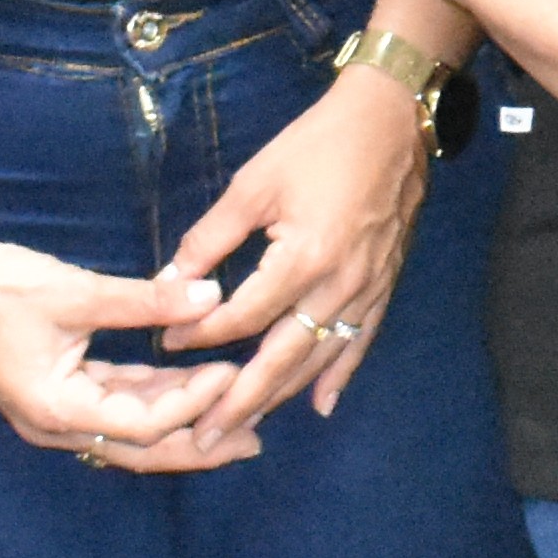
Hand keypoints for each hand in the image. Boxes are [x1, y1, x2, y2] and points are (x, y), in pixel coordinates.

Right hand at [0, 227, 254, 471]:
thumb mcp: (76, 291)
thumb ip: (145, 300)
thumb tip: (209, 294)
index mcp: (55, 409)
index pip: (141, 423)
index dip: (191, 403)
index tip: (231, 375)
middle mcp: (56, 423)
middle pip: (139, 446)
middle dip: (197, 443)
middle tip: (254, 440)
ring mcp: (56, 410)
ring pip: (131, 428)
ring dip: (181, 419)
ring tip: (236, 413)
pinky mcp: (60, 389)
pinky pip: (118, 403)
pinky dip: (155, 395)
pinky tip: (194, 383)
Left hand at [155, 57, 433, 435]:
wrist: (392, 120)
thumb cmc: (317, 144)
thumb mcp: (253, 184)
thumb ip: (210, 238)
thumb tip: (170, 281)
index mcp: (303, 257)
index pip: (243, 316)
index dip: (200, 333)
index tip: (166, 343)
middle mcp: (339, 284)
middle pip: (283, 358)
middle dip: (240, 400)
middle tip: (204, 437)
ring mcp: (367, 288)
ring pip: (320, 358)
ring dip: (282, 396)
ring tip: (246, 428)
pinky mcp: (384, 284)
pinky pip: (360, 340)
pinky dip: (339, 375)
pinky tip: (320, 404)